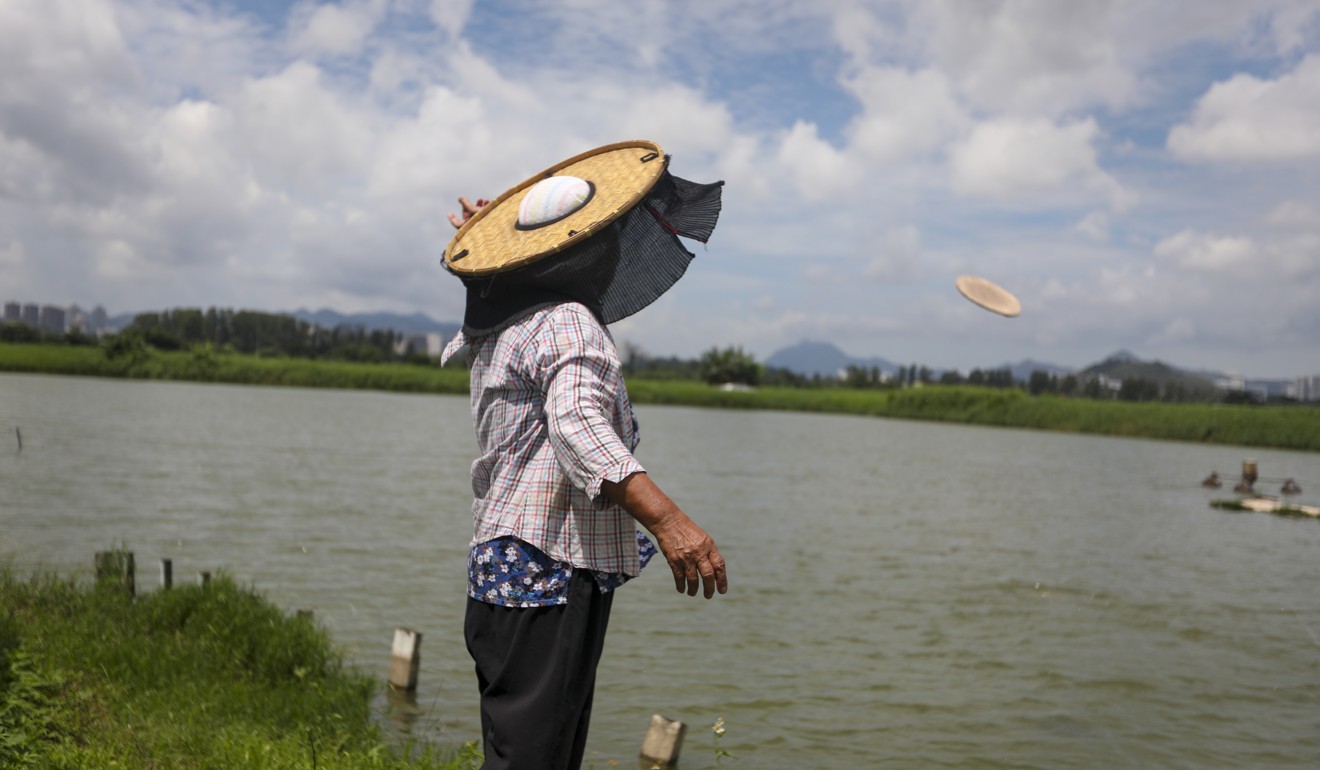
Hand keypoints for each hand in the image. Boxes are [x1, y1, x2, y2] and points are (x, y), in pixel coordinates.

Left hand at [447, 196, 488, 228]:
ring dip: (477, 205)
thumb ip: (466, 203)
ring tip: (481, 199)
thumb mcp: (473, 210)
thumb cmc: (484, 219)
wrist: (498, 226)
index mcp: (467, 226)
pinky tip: (488, 202)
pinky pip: (483, 215)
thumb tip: (460, 198)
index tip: (449, 213)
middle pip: (467, 216)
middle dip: (467, 206)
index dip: (452, 219)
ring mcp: (480, 225)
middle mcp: (473, 226)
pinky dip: (484, 208)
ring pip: (476, 214)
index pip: (457, 224)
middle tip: (466, 200)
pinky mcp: (487, 223)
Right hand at [602, 472, 727, 598]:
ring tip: (693, 593)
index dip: (722, 580)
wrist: (669, 522)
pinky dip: (681, 586)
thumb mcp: (703, 539)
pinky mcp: (674, 560)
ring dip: (694, 590)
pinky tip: (682, 590)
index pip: (719, 566)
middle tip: (709, 595)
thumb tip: (715, 573)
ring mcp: (686, 557)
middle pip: (708, 576)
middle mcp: (699, 552)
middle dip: (709, 589)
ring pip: (693, 580)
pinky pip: (679, 578)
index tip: (722, 590)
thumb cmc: (688, 531)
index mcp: (709, 546)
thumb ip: (709, 554)